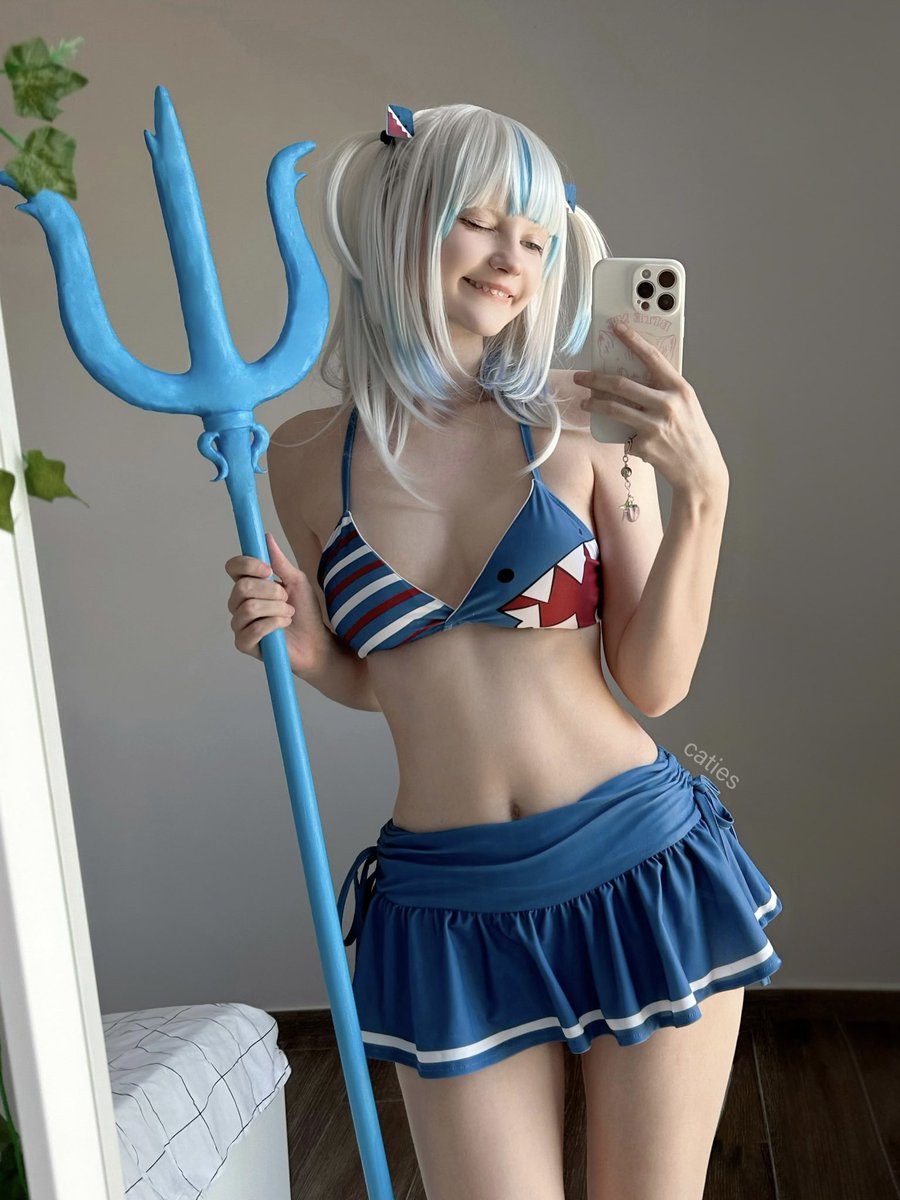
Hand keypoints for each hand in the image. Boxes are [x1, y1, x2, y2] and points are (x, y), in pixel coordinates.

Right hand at [225, 531, 330, 674]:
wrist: (316, 642)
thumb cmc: (305, 613)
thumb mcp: (296, 581)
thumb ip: (280, 562)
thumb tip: (266, 537)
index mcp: (249, 585)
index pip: (233, 567)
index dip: (247, 565)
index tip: (268, 570)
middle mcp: (239, 603)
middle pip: (242, 588)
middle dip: (271, 591)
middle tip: (286, 599)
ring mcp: (240, 624)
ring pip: (249, 608)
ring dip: (276, 609)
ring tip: (289, 614)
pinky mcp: (244, 644)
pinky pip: (252, 629)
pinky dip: (274, 624)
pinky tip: (284, 626)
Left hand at [573, 323, 728, 500]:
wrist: (700, 470)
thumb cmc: (692, 435)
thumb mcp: (686, 406)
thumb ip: (664, 391)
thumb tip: (634, 378)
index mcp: (680, 389)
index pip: (652, 357)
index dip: (632, 340)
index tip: (616, 328)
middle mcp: (667, 404)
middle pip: (621, 384)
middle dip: (595, 378)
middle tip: (580, 376)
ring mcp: (654, 426)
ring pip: (613, 408)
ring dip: (593, 404)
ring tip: (585, 402)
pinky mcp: (644, 445)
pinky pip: (623, 435)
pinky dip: (621, 434)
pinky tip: (627, 438)